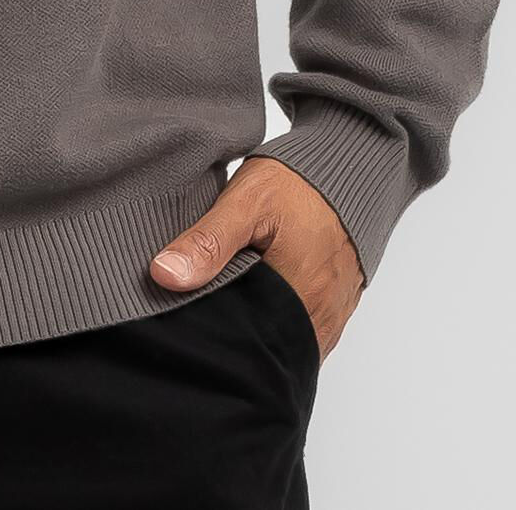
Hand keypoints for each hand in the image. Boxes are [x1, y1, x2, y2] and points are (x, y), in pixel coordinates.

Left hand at [148, 157, 363, 361]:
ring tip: (230, 299)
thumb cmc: (300, 183)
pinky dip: (277, 321)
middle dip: (233, 332)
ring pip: (282, 342)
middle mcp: (320, 318)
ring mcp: (330, 317)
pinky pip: (300, 332)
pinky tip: (256, 297)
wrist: (350, 169)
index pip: (244, 340)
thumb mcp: (246, 202)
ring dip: (256, 327)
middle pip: (264, 345)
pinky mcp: (335, 310)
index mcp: (298, 298)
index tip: (186, 314)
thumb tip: (165, 276)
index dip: (212, 330)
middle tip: (204, 305)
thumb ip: (208, 241)